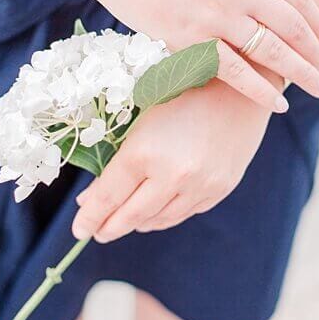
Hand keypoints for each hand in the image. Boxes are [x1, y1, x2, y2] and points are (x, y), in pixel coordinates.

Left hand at [71, 76, 271, 241]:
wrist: (239, 86)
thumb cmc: (180, 92)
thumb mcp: (140, 121)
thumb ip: (116, 161)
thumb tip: (90, 199)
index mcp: (143, 152)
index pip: (108, 197)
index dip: (90, 217)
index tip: (79, 230)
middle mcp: (172, 175)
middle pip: (132, 216)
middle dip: (110, 228)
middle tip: (97, 233)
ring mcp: (199, 186)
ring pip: (159, 220)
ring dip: (138, 224)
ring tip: (124, 222)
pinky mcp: (220, 189)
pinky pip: (185, 214)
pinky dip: (165, 217)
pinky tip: (154, 213)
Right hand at [75, 0, 318, 112]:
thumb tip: (263, 7)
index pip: (300, 0)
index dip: (318, 27)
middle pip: (294, 29)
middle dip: (315, 59)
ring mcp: (216, 14)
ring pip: (273, 53)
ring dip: (300, 76)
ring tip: (316, 92)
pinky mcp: (189, 38)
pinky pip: (235, 72)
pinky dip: (260, 91)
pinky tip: (276, 104)